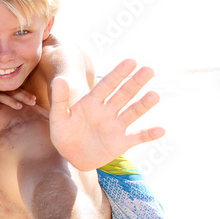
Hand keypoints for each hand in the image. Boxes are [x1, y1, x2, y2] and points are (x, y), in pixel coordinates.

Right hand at [0, 86, 35, 111]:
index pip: (16, 91)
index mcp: (1, 89)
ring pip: (0, 97)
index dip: (25, 95)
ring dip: (9, 101)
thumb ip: (6, 97)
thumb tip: (22, 104)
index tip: (35, 100)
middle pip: (11, 93)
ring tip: (19, 106)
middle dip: (22, 97)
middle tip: (33, 102)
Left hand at [49, 59, 163, 170]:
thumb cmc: (64, 134)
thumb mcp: (58, 117)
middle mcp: (107, 111)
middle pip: (124, 94)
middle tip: (149, 69)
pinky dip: (148, 134)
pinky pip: (137, 137)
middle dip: (135, 83)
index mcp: (92, 102)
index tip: (131, 61)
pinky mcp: (121, 142)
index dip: (118, 74)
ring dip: (144, 105)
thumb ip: (59, 99)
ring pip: (132, 112)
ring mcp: (116, 126)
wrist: (71, 156)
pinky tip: (161, 130)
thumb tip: (59, 79)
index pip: (107, 85)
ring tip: (155, 95)